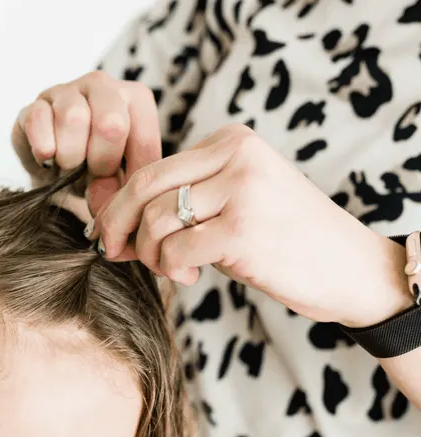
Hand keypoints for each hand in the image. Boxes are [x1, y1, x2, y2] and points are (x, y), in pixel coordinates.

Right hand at [11, 70, 162, 218]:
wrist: (59, 172)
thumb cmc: (97, 171)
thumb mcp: (122, 180)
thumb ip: (125, 190)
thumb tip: (106, 208)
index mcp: (135, 99)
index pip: (143, 140)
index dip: (128, 176)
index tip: (117, 186)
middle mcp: (103, 86)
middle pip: (111, 124)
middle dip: (101, 162)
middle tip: (92, 173)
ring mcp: (66, 90)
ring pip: (72, 118)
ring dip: (70, 157)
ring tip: (68, 165)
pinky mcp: (34, 104)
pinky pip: (38, 120)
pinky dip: (43, 149)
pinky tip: (48, 160)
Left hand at [87, 124, 411, 327]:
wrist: (347, 267)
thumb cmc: (281, 239)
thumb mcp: (232, 204)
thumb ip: (181, 202)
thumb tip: (108, 215)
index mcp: (231, 141)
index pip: (152, 168)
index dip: (119, 205)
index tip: (110, 234)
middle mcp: (236, 156)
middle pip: (144, 186)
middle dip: (116, 224)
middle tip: (112, 252)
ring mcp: (241, 191)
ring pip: (155, 220)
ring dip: (150, 254)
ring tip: (173, 268)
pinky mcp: (242, 231)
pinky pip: (175, 250)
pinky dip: (171, 269)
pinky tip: (191, 276)